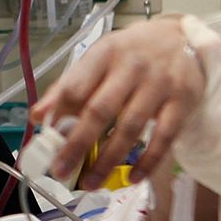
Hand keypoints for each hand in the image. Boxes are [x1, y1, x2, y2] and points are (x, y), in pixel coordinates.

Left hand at [29, 16, 206, 186]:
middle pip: (100, 110)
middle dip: (77, 144)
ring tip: (91, 183)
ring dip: (108, 160)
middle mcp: (131, 67)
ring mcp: (159, 84)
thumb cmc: (131, 53)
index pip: (75, 86)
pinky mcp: (183, 101)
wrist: (182, 37)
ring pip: (130, 128)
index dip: (58, 116)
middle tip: (61, 171)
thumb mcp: (98, 59)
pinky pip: (164, 138)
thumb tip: (37, 116)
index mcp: (104, 54)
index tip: (46, 141)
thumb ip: (69, 86)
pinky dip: (148, 161)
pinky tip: (133, 178)